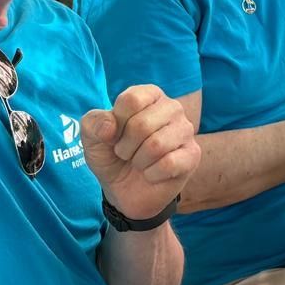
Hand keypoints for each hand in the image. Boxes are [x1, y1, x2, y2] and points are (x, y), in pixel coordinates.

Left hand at [82, 85, 201, 222]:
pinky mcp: (192, 154)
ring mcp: (185, 130)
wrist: (124, 190)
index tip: (114, 135)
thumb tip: (110, 127)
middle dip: (125, 147)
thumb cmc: (112, 155)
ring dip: (139, 161)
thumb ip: (93, 124)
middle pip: (142, 124)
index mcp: (149, 95)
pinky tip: (152, 173)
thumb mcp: (92, 138)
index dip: (116, 123)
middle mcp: (171, 107)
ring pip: (156, 145)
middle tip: (126, 154)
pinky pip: (168, 164)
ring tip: (139, 162)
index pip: (131, 100)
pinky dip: (152, 174)